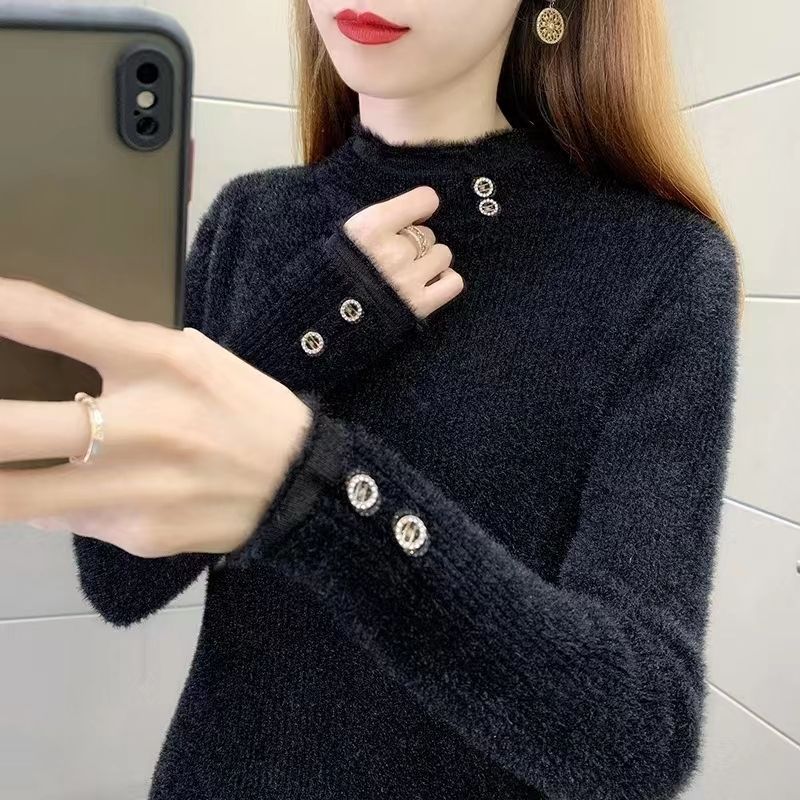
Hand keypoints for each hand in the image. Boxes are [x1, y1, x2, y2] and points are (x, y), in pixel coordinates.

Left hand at [0, 277, 312, 557]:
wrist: (300, 483)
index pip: (53, 320)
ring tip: (0, 462)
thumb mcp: (197, 359)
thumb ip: (123, 359)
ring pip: (14, 496)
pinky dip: (49, 506)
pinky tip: (71, 494)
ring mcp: (134, 488)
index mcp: (161, 361)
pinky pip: (62, 521)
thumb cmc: (246, 407)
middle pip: (10, 427)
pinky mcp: (134, 533)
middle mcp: (142, 422)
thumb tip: (52, 390)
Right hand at [343, 186, 464, 318]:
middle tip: (396, 258)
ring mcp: (407, 279)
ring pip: (443, 255)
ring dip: (431, 262)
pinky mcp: (419, 305)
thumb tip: (422, 211)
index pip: (425, 199)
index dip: (421, 209)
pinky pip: (453, 283)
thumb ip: (383, 220)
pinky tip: (430, 284)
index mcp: (371, 227)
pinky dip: (446, 281)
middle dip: (416, 244)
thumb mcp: (350, 234)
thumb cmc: (339, 271)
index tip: (412, 219)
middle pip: (428, 234)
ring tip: (412, 272)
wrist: (330, 316)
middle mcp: (392, 251)